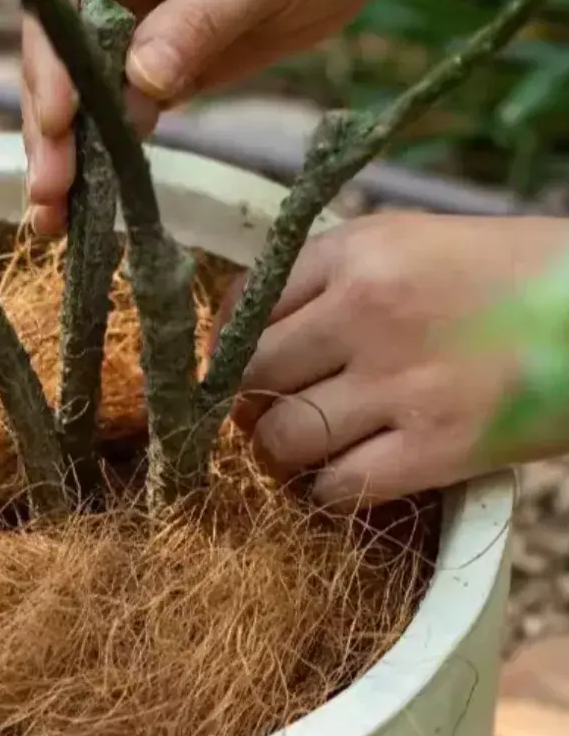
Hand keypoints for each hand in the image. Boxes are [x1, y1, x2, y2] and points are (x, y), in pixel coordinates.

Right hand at [22, 0, 376, 232]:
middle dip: (52, 128)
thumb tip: (141, 80)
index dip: (53, 60)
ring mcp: (134, 36)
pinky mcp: (161, 75)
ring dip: (69, 158)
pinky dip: (107, 161)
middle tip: (49, 189)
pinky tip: (89, 204)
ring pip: (85, 100)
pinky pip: (123, 119)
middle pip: (62, 61)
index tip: (60, 117)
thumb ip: (196, 19)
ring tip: (55, 216)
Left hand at [216, 213, 568, 507]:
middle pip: (248, 376)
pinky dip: (331, 491)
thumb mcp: (412, 244)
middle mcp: (366, 309)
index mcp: (357, 250)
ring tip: (310, 448)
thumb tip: (242, 340)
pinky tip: (352, 475)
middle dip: (248, 403)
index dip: (226, 351)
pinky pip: (338, 487)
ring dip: (284, 453)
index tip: (236, 372)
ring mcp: (400, 381)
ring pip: (282, 438)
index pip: (241, 309)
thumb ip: (328, 280)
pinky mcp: (438, 447)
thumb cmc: (510, 275)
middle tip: (270, 414)